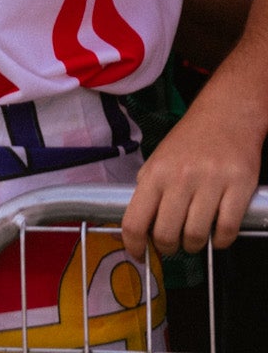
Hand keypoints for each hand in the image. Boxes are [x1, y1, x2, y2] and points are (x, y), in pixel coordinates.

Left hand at [122, 88, 267, 257]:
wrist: (226, 116)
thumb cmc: (189, 142)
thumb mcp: (158, 161)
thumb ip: (149, 191)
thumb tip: (139, 227)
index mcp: (154, 174)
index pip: (134, 220)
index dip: (134, 245)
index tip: (138, 255)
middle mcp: (179, 179)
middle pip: (166, 233)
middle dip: (167, 248)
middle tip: (171, 246)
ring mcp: (210, 183)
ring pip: (196, 235)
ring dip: (194, 246)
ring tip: (193, 240)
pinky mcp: (238, 187)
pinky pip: (227, 228)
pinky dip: (221, 240)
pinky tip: (217, 235)